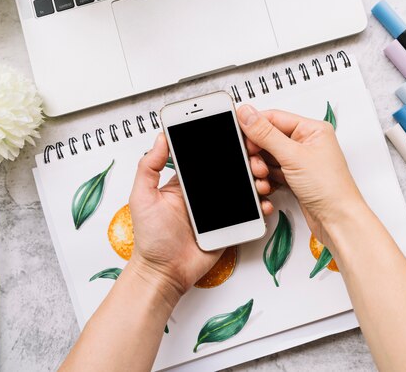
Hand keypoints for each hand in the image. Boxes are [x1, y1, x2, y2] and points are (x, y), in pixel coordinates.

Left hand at [127, 133, 271, 304]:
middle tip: (254, 159)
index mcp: (185, 182)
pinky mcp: (230, 225)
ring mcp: (219, 208)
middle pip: (231, 169)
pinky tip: (263, 202)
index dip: (221, 143)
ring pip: (244, 188)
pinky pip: (249, 212)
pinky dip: (260, 206)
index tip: (235, 134)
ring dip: (256, 180)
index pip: (205, 155)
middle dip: (246, 161)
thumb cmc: (151, 239)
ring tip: (260, 179)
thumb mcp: (142, 197)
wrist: (164, 272)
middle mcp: (203, 192)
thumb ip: (148, 167)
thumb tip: (159, 138)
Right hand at [236, 105, 365, 249]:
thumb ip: (266, 134)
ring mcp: (300, 162)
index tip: (240, 134)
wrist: (337, 220)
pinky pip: (272, 173)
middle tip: (256, 163)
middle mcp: (306, 144)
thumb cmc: (330, 188)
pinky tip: (268, 186)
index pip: (274, 118)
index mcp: (312, 130)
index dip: (255, 126)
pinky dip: (267, 180)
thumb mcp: (293, 156)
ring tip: (264, 177)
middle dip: (258, 153)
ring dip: (261, 169)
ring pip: (268, 158)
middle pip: (268, 139)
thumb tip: (247, 114)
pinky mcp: (295, 179)